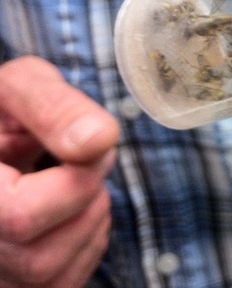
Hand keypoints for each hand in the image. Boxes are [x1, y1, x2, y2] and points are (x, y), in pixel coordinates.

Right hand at [0, 56, 119, 287]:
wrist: (0, 134)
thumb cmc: (4, 111)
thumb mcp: (22, 87)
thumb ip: (53, 107)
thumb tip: (98, 141)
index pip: (19, 215)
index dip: (74, 181)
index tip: (83, 147)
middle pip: (41, 256)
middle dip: (84, 200)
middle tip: (77, 160)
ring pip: (54, 274)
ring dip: (87, 219)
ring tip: (66, 180)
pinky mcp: (15, 282)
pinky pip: (62, 283)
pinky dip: (84, 242)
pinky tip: (67, 208)